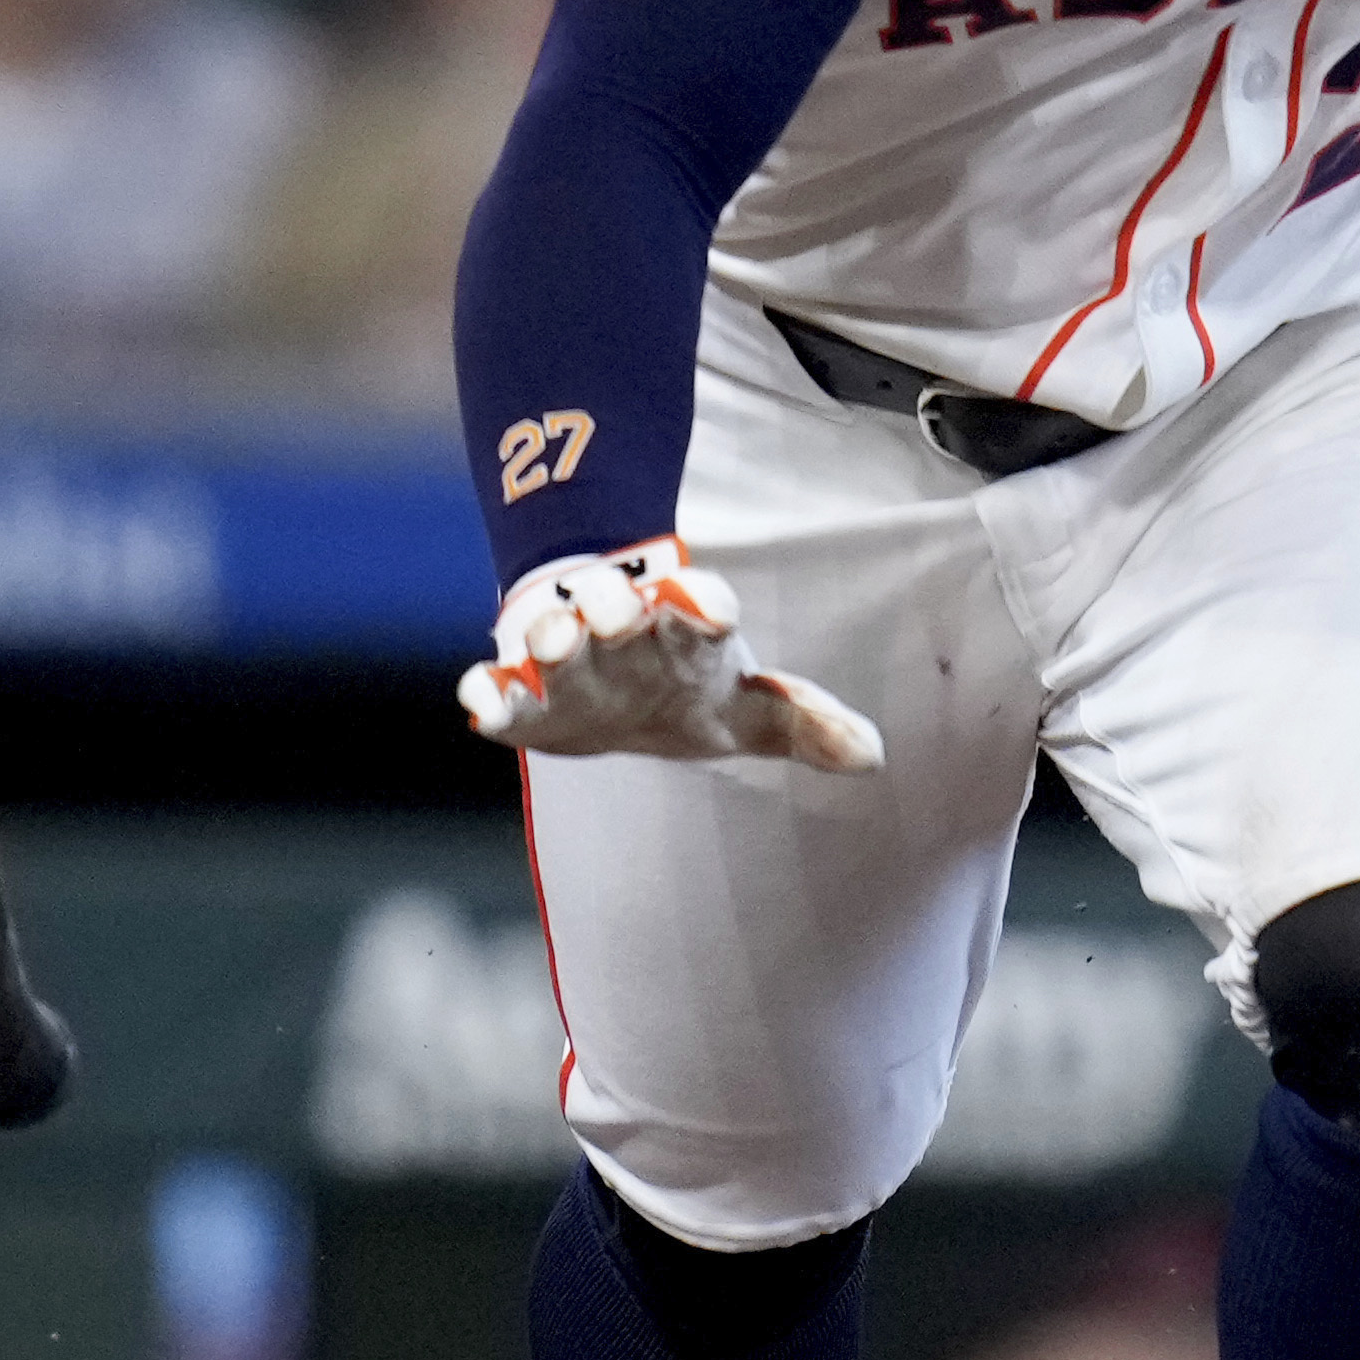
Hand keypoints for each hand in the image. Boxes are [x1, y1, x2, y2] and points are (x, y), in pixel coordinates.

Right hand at [456, 538, 883, 765]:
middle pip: (615, 604)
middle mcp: (623, 629)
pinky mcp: (521, 693)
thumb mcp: (749, 708)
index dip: (708, 604)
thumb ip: (807, 725)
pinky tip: (485, 707)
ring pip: (552, 631)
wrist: (606, 665)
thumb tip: (874, 755)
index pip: (702, 606)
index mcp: (685, 630)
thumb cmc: (683, 684)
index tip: (716, 611)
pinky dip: (486, 690)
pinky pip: (495, 682)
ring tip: (556, 646)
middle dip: (614, 606)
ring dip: (552, 635)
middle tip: (617, 616)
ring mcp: (567, 655)